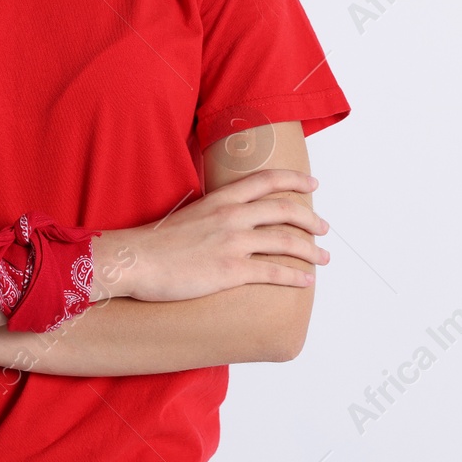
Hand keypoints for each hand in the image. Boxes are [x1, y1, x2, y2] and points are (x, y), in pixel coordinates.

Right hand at [99, 168, 327, 301]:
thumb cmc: (157, 242)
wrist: (137, 260)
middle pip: (284, 210)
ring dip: (311, 250)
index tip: (313, 185)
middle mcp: (231, 216)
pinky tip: (306, 280)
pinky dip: (295, 276)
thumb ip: (215, 212)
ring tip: (324, 258)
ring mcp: (232, 242)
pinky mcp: (230, 270)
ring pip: (286, 241)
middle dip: (311, 219)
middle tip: (324, 228)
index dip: (295, 180)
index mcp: (221, 199)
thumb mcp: (190, 213)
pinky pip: (273, 272)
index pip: (267, 180)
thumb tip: (230, 216)